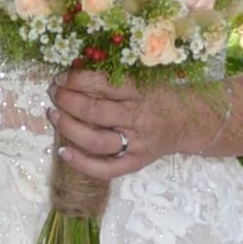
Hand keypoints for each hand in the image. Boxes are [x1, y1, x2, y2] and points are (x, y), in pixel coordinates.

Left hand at [51, 71, 233, 182]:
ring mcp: (138, 144)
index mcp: (142, 92)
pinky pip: (106, 169)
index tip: (62, 76)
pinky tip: (63, 151)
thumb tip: (74, 74)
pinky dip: (81, 162)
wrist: (189, 122)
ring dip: (69, 127)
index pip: (104, 83)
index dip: (77, 79)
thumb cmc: (160, 96)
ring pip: (97, 140)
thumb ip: (114, 78)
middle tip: (53, 93)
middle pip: (95, 112)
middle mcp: (140, 119)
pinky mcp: (136, 163)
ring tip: (53, 114)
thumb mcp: (143, 79)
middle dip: (68, 101)